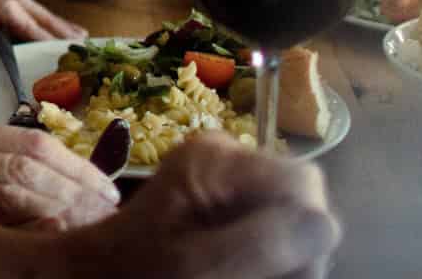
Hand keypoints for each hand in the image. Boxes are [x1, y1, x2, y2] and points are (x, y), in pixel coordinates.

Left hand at [0, 0, 85, 83]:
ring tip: (73, 41)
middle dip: (50, 20)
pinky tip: (44, 41)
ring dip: (44, 22)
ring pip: (16, 6)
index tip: (60, 44)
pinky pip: (7, 15)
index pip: (6, 7)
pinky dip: (29, 26)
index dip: (35, 24)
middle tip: (81, 42)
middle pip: (18, 1)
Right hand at [0, 119, 120, 228]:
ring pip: (14, 193)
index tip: (106, 187)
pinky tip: (48, 242)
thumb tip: (48, 188)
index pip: (30, 141)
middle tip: (110, 213)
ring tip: (90, 229)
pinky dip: (22, 232)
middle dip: (78, 190)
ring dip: (60, 211)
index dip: (76, 165)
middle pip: (31, 165)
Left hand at [73, 133, 339, 277]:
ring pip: (288, 212)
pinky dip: (263, 249)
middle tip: (260, 276)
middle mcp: (222, 154)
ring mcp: (221, 175)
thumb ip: (267, 241)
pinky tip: (240, 266)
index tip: (284, 268)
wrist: (94, 276)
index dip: (307, 230)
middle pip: (299, 197)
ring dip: (281, 251)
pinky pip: (267, 218)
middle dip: (294, 244)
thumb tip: (326, 222)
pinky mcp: (219, 195)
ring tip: (244, 272)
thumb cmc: (140, 275)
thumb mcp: (202, 266)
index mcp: (216, 159)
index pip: (304, 182)